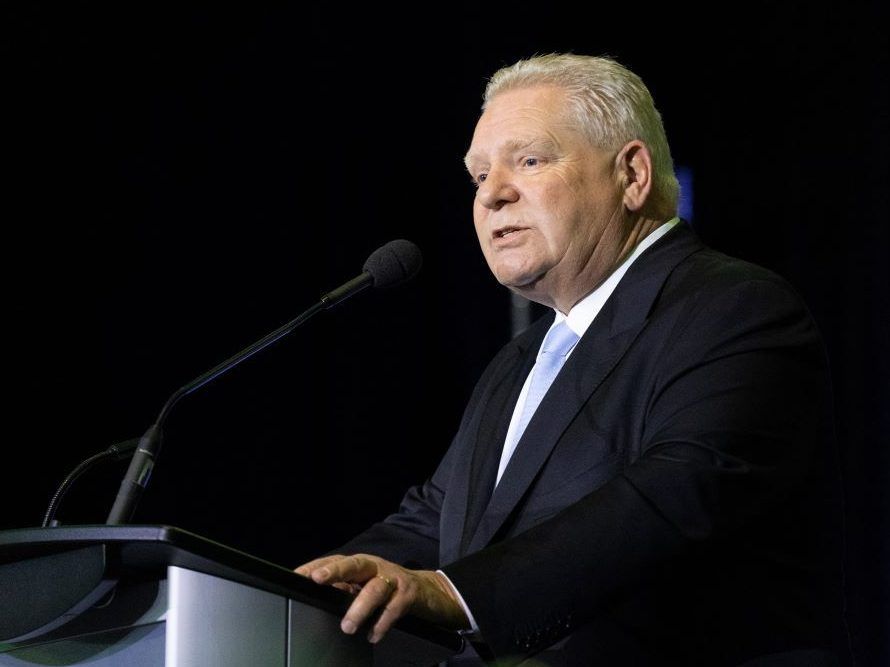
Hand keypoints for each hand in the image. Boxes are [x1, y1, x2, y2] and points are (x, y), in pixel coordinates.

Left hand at [295, 553, 468, 642]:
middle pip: (355, 565)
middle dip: (336, 570)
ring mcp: (394, 578)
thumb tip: (316, 599)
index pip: (337, 561)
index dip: (317, 566)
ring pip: (375, 589)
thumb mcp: (366, 587)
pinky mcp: (409, 593)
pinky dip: (383, 622)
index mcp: (362, 565)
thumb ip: (345, 589)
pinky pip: (394, 608)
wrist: (430, 592)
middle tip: (317, 580)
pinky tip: (373, 635)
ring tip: (347, 626)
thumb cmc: (390, 590)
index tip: (298, 575)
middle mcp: (376, 567)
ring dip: (360, 607)